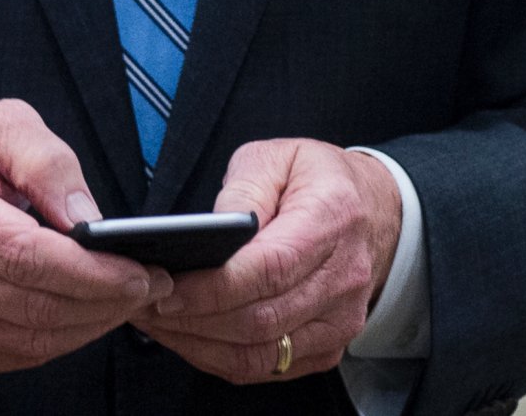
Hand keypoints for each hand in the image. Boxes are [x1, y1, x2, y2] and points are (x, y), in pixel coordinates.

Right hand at [0, 98, 172, 377]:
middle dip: (106, 301)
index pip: (28, 256)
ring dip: (89, 326)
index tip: (139, 271)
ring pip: (31, 340)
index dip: (93, 272)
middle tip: (146, 286)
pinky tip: (80, 315)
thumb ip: (46, 161)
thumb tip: (85, 219)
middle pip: (35, 305)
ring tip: (122, 300)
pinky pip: (14, 356)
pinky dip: (57, 340)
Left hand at [136, 139, 402, 382]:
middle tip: (147, 305)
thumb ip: (243, 190)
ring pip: (262, 353)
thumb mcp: (277, 157)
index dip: (214, 287)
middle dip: (195, 319)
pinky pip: (269, 367)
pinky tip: (191, 337)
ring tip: (159, 323)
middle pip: (262, 319)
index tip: (168, 288)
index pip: (271, 268)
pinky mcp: (330, 347)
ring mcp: (341, 319)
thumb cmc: (320, 180)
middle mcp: (343, 276)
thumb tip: (213, 233)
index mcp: (332, 217)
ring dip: (201, 344)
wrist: (378, 212)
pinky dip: (222, 359)